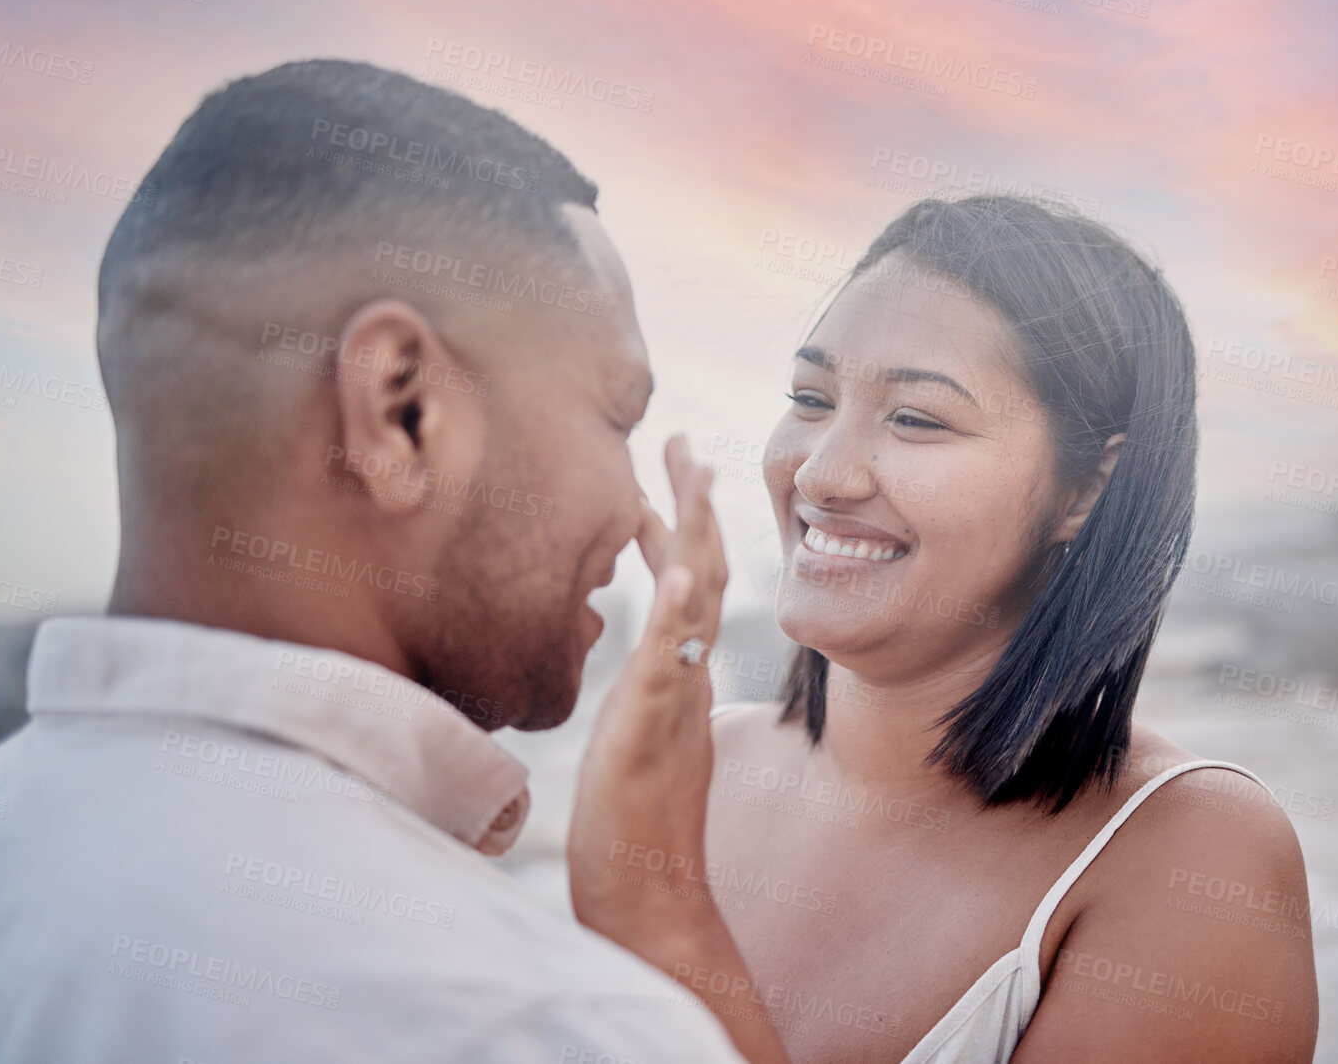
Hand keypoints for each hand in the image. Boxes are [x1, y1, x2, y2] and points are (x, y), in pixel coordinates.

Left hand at [567, 438, 784, 1060]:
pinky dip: (674, 617)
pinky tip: (672, 570)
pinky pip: (669, 669)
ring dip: (694, 534)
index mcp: (679, 675)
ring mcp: (673, 705)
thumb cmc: (633, 825)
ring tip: (692, 472)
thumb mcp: (635, 736)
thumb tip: (634, 657)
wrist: (651, 898)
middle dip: (694, 501)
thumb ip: (643, 689)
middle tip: (682, 439)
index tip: (669, 467)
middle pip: (703, 573)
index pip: (688, 583)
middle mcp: (686, 680)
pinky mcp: (651, 737)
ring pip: (696, 607)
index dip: (680, 522)